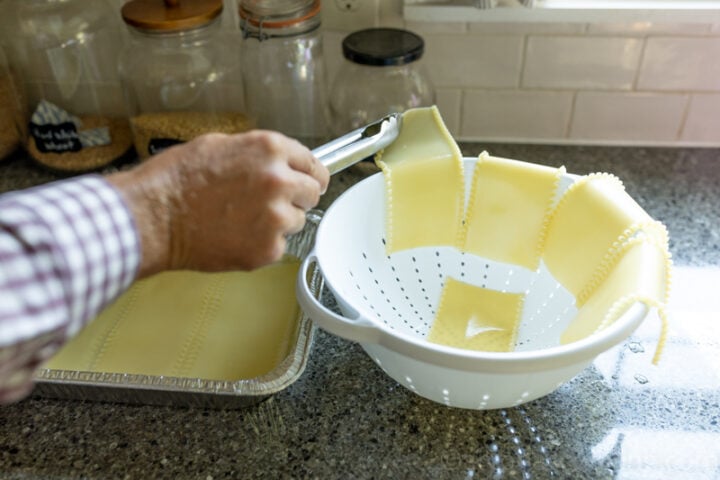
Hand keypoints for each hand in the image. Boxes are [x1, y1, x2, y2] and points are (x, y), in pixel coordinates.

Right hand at [108, 131, 329, 276]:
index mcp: (269, 150)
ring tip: (243, 219)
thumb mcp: (219, 145)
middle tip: (270, 203)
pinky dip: (263, 244)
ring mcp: (276, 217)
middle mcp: (279, 181)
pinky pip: (279, 246)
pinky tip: (236, 235)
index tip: (308, 181)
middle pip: (313, 193)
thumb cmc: (175, 181)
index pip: (314, 164)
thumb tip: (277, 161)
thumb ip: (257, 154)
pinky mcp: (268, 249)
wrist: (153, 218)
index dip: (308, 174)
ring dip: (279, 222)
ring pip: (298, 221)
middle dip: (296, 197)